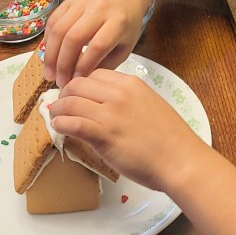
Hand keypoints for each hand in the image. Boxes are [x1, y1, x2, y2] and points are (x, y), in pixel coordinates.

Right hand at [42, 0, 147, 85]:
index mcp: (118, 22)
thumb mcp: (125, 47)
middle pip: (73, 37)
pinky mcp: (68, 0)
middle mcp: (99, 8)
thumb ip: (105, 64)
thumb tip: (81, 82)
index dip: (84, 66)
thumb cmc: (126, 26)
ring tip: (50, 74)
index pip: (97, 46)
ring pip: (59, 30)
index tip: (76, 82)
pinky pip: (52, 21)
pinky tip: (48, 57)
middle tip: (59, 82)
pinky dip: (47, 41)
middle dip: (63, 64)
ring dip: (51, 55)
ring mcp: (81, 1)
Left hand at [49, 70, 208, 189]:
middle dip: (65, 94)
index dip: (81, 84)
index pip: (95, 74)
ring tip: (55, 117)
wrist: (180, 160)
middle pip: (78, 84)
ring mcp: (110, 114)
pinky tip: (59, 128)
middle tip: (61, 105)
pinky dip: (61, 124)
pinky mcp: (104, 135)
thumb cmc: (170, 139)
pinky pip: (72, 123)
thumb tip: (106, 107)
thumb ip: (128, 101)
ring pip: (71, 102)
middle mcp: (119, 94)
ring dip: (58, 110)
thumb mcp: (150, 105)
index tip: (75, 94)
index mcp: (131, 84)